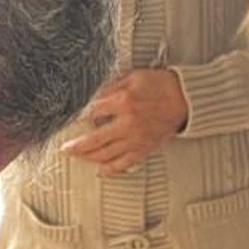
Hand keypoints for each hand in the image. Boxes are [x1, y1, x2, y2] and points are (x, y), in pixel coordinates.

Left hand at [60, 69, 189, 174]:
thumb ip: (111, 86)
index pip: (91, 112)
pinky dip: (110, 169)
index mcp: (123, 102)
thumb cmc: (160, 85)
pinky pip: (124, 164)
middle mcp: (127, 123)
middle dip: (76, 146)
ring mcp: (135, 139)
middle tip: (65, 148)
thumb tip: (91, 95)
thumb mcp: (133, 77)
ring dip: (88, 158)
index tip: (65, 120)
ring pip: (106, 155)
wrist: (184, 99)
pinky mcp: (143, 149)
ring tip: (77, 157)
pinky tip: (100, 171)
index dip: (76, 117)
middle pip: (94, 140)